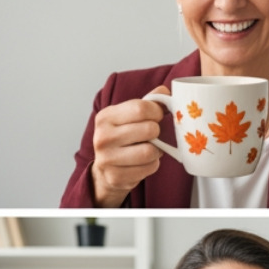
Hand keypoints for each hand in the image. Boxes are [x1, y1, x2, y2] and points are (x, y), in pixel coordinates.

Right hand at [91, 87, 166, 207]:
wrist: (105, 169)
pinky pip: (149, 168)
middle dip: (157, 132)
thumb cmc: (122, 138)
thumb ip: (148, 101)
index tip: (158, 116)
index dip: (157, 111)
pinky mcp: (115, 177)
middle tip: (153, 134)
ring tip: (150, 148)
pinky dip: (153, 164)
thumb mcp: (129, 115)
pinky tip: (144, 162)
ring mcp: (107, 159)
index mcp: (105, 117)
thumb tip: (165, 91)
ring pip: (150, 151)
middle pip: (148, 129)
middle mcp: (102, 137)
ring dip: (157, 150)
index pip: (141, 108)